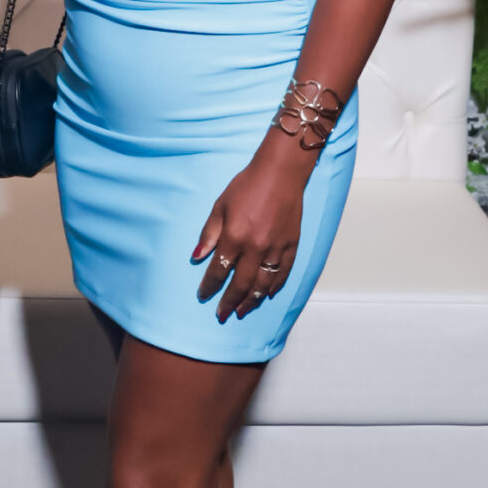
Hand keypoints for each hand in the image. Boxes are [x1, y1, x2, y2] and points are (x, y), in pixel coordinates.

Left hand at [192, 132, 308, 322]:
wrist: (280, 172)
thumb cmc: (247, 185)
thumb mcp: (220, 206)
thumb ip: (209, 234)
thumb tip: (196, 257)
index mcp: (234, 237)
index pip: (219, 271)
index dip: (209, 287)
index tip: (203, 296)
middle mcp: (255, 247)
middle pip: (241, 284)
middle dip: (229, 302)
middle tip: (222, 315)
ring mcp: (276, 248)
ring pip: (263, 284)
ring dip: (251, 300)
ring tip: (242, 311)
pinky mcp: (291, 245)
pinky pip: (283, 273)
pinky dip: (275, 287)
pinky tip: (267, 295)